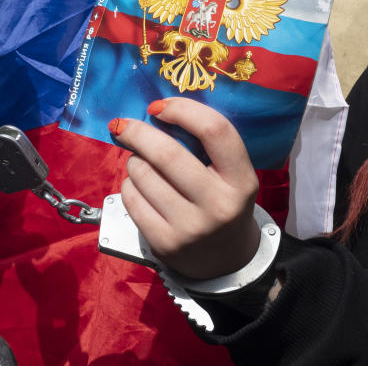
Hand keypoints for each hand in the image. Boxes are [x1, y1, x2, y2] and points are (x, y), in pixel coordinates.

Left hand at [115, 99, 259, 279]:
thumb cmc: (224, 202)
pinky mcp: (164, 244)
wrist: (227, 261)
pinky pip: (132, 200)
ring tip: (141, 162)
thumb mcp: (232, 175)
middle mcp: (218, 204)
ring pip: (144, 175)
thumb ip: (205, 146)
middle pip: (168, 154)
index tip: (159, 107)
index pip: (215, 131)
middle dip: (139, 132)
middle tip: (125, 125)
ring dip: (134, 160)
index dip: (183, 110)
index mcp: (242, 180)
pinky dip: (130, 185)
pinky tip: (140, 186)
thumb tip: (156, 112)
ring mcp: (190, 228)